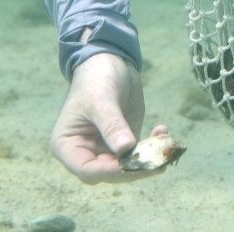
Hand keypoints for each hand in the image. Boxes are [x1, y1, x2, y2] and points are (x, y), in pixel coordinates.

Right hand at [49, 53, 166, 183]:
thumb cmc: (96, 79)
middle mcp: (86, 152)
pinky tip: (163, 131)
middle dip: (135, 167)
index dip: (109, 171)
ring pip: (128, 166)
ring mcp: (106, 148)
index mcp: (68, 146)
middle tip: (158, 158)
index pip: (87, 170)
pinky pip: (140, 152)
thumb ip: (112, 126)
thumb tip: (126, 149)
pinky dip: (154, 146)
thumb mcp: (102, 101)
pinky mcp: (125, 142)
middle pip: (110, 173)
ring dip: (149, 158)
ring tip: (166, 144)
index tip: (131, 162)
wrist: (109, 61)